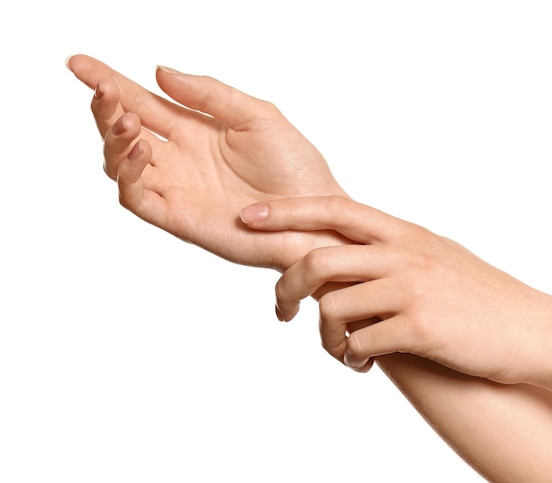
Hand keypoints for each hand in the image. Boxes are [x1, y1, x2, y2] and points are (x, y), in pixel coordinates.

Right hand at [67, 55, 347, 269]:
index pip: (143, 102)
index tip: (80, 63)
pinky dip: (127, 174)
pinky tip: (141, 150)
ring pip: (121, 163)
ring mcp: (178, 188)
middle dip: (105, 108)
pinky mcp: (179, 217)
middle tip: (102, 91)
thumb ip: (210, 95)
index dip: (110, 82)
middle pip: (124, 130)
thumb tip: (161, 72)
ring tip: (125, 119)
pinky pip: (137, 197)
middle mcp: (181, 158)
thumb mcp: (258, 116)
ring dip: (113, 139)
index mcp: (197, 130)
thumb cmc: (297, 168)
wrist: (314, 216)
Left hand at [240, 195, 551, 383]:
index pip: (332, 210)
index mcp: (402, 233)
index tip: (249, 218)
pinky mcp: (420, 327)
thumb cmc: (475, 295)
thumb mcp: (430, 256)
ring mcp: (412, 288)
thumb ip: (385, 251)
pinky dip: (351, 358)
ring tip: (340, 349)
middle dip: (287, 287)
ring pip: (334, 306)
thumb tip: (337, 253)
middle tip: (282, 311)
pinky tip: (363, 364)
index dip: (285, 212)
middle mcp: (403, 253)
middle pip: (319, 259)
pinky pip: (360, 342)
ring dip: (325, 336)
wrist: (529, 328)